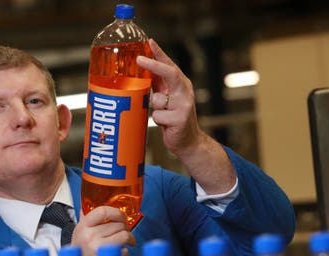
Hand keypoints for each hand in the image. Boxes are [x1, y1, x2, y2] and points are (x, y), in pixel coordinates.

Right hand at [72, 206, 135, 255]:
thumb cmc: (81, 250)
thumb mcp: (79, 231)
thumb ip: (86, 217)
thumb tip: (89, 199)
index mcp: (83, 226)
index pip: (103, 211)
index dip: (117, 212)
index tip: (122, 217)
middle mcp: (89, 236)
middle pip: (118, 224)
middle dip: (126, 228)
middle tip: (126, 233)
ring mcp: (98, 248)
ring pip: (124, 235)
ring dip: (129, 239)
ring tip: (127, 242)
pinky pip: (124, 250)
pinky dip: (124, 252)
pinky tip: (117, 253)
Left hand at [137, 39, 202, 156]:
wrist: (189, 141)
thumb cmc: (174, 118)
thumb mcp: (167, 98)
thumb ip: (158, 84)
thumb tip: (142, 68)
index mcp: (181, 84)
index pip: (170, 65)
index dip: (159, 53)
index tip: (149, 42)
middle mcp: (185, 91)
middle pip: (170, 73)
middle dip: (154, 65)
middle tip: (139, 59)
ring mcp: (184, 104)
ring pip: (157, 99)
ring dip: (154, 108)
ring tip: (163, 115)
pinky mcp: (181, 118)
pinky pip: (158, 116)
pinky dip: (158, 121)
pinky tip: (166, 125)